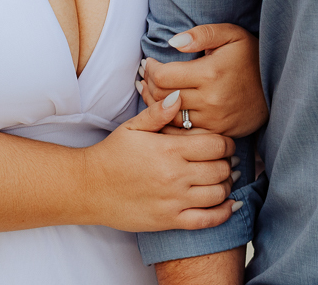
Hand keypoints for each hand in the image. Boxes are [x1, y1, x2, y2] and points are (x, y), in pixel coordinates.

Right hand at [80, 91, 239, 232]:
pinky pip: (208, 220)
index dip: (226, 143)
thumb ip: (158, 113)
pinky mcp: (170, 220)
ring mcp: (174, 200)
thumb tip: (179, 97)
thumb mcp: (132, 128)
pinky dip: (224, 213)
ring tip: (222, 179)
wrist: (89, 187)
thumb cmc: (111, 155)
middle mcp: (176, 175)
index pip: (216, 144)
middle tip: (224, 161)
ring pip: (219, 193)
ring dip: (226, 186)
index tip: (224, 144)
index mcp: (169, 149)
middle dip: (227, 163)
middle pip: (221, 169)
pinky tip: (228, 205)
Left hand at [139, 24, 266, 136]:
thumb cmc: (251, 56)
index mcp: (210, 74)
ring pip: (170, 117)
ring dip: (155, 104)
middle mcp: (211, 100)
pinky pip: (184, 132)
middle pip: (163, 97)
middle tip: (145, 76)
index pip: (163, 76)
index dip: (150, 69)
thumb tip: (173, 42)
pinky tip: (165, 110)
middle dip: (149, 84)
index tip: (149, 62)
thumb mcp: (230, 34)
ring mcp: (215, 120)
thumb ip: (201, 34)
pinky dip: (171, 122)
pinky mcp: (219, 132)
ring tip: (149, 91)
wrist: (279, 86)